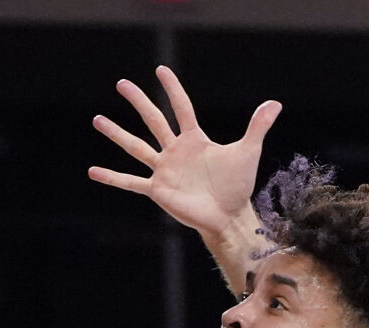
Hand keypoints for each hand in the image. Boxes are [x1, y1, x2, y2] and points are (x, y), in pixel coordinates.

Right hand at [88, 65, 279, 239]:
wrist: (229, 216)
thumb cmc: (238, 186)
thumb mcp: (248, 152)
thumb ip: (258, 126)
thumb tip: (275, 103)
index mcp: (194, 140)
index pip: (181, 108)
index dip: (172, 89)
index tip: (161, 70)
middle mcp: (175, 152)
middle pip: (153, 121)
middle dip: (138, 102)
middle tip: (121, 83)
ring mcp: (164, 170)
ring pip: (136, 147)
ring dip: (117, 134)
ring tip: (97, 119)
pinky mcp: (158, 190)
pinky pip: (131, 182)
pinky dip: (112, 177)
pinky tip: (93, 171)